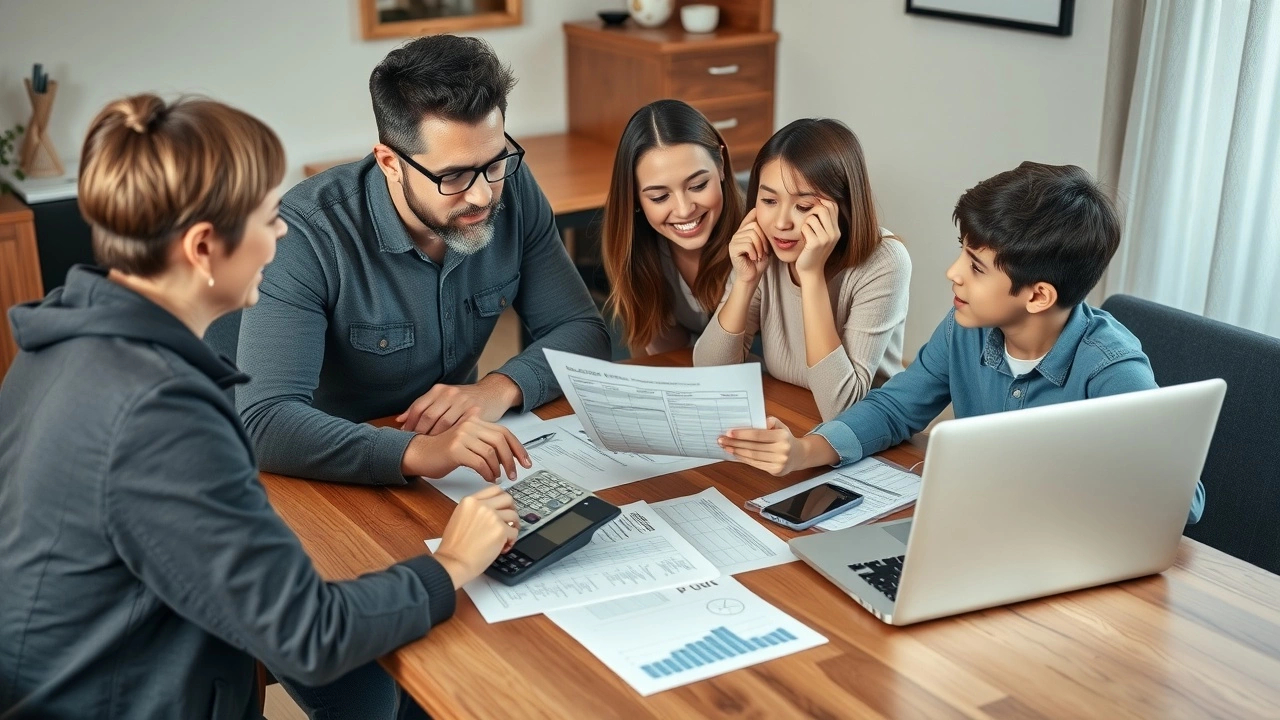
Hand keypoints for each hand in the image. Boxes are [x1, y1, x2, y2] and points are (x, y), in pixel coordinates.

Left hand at [397, 374, 519, 434]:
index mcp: (439, 390)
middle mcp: (450, 393)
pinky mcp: (474, 411)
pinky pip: (458, 428)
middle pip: (428, 415)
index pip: (418, 407)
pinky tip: (446, 445)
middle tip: (415, 443)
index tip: (404, 435)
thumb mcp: (444, 399)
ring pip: (442, 423)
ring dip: (434, 437)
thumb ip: (424, 407)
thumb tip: (400, 420)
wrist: (492, 393)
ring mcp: (463, 402)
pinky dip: (450, 438)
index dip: (410, 423)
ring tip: (429, 446)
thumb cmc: (465, 400)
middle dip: (419, 431)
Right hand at [401, 409, 531, 481]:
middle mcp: (469, 425)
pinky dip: (487, 473)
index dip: (517, 447)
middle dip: (511, 459)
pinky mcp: (455, 450)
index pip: (504, 432)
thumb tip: (501, 441)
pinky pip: (479, 463)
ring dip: (498, 468)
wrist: (418, 454)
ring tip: (498, 477)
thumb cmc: (441, 450)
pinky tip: (488, 478)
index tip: (525, 461)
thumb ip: (481, 437)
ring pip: (491, 453)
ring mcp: (462, 436)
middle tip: (514, 473)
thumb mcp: (464, 440)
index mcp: (474, 421)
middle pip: (500, 441)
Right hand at [433, 485, 519, 588]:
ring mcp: (492, 517)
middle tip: (509, 519)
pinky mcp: (500, 531)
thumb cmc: (454, 546)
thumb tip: (493, 512)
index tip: (504, 505)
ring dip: (513, 526)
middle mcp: (482, 506)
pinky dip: (512, 540)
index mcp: (470, 501)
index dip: (502, 499)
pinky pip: (514, 532)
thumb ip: (475, 510)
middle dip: (511, 509)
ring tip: (507, 536)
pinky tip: (504, 546)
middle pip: (507, 499)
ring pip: (514, 515)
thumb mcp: (459, 518)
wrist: (453, 562)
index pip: (494, 490)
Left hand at [717, 416, 836, 475]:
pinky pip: (755, 464)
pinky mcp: (775, 470)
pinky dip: (743, 459)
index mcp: (782, 436)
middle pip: (753, 447)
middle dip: (735, 443)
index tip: (729, 432)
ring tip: (726, 447)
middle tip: (722, 440)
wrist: (799, 455)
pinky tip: (735, 454)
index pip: (758, 435)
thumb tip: (753, 422)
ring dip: (737, 452)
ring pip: (753, 457)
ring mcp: (779, 462)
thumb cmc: (785, 438)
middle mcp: (782, 450)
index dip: (742, 434)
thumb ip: (769, 421)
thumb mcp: (780, 425)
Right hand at [728, 209, 770, 285]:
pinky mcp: (733, 249)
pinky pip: (747, 245)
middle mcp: (737, 234)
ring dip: (759, 248)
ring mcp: (734, 241)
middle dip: (763, 239)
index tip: (760, 214)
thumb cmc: (759, 261)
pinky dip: (754, 252)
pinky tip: (753, 258)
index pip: (749, 218)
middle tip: (764, 251)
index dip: (755, 215)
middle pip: (754, 226)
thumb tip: (767, 220)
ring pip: (751, 236)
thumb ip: (763, 233)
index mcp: (744, 232)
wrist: (752, 276)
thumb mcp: (764, 245)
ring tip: (759, 256)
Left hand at [794, 199, 840, 280]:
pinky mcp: (816, 243)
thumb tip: (818, 201)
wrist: (810, 271)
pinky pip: (805, 227)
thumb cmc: (812, 252)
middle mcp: (834, 233)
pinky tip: (804, 239)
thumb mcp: (822, 236)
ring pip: (812, 217)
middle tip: (807, 221)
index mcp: (836, 230)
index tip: (812, 203)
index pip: (833, 205)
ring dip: (805, 224)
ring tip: (806, 233)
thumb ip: (823, 222)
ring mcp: (826, 238)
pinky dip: (802, 231)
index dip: (822, 200)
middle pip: (823, 208)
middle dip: (811, 211)